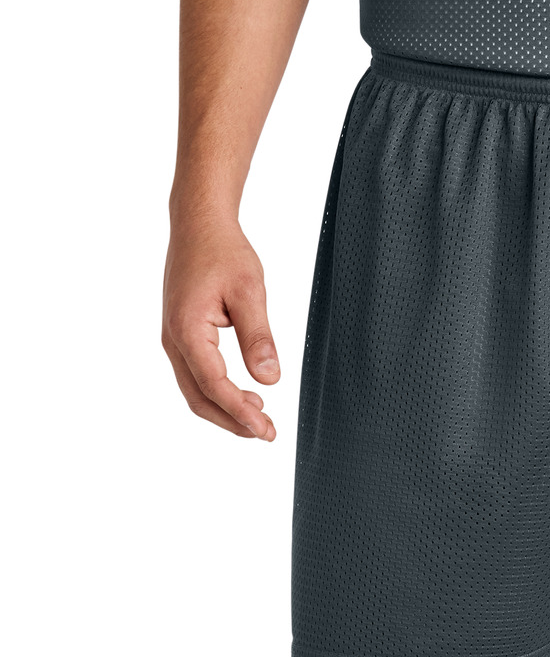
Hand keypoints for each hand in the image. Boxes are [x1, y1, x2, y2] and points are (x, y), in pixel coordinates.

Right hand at [162, 217, 278, 439]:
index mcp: (187, 330)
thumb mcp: (250, 291)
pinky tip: (244, 394)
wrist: (198, 224)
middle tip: (267, 432)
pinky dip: (218, 393)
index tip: (266, 429)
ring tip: (260, 416)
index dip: (240, 413)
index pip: (214, 385)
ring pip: (195, 391)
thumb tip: (270, 380)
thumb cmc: (222, 251)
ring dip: (225, 409)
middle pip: (199, 398)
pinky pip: (195, 376)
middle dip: (232, 421)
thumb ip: (259, 337)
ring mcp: (173, 339)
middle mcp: (173, 339)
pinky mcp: (180, 336)